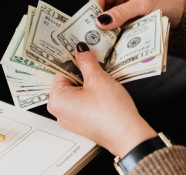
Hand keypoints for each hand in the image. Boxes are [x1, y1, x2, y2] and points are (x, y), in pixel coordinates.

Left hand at [47, 42, 156, 157]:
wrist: (129, 136)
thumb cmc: (111, 112)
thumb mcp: (97, 79)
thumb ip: (86, 61)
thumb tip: (80, 50)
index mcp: (56, 101)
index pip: (60, 72)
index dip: (73, 61)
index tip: (82, 53)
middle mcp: (60, 112)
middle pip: (68, 82)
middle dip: (82, 73)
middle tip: (96, 65)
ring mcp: (71, 120)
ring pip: (77, 93)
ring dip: (89, 83)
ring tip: (102, 80)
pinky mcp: (83, 124)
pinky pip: (83, 103)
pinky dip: (92, 95)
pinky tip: (104, 92)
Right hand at [90, 0, 184, 32]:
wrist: (184, 17)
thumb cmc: (167, 2)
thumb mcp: (143, 3)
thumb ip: (121, 11)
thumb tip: (102, 19)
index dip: (93, 8)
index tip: (91, 21)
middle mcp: (119, 0)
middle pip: (100, 12)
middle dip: (98, 23)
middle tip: (95, 33)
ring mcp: (123, 15)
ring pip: (107, 25)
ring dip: (106, 32)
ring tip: (103, 41)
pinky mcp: (127, 27)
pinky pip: (116, 33)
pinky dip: (114, 38)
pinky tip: (112, 43)